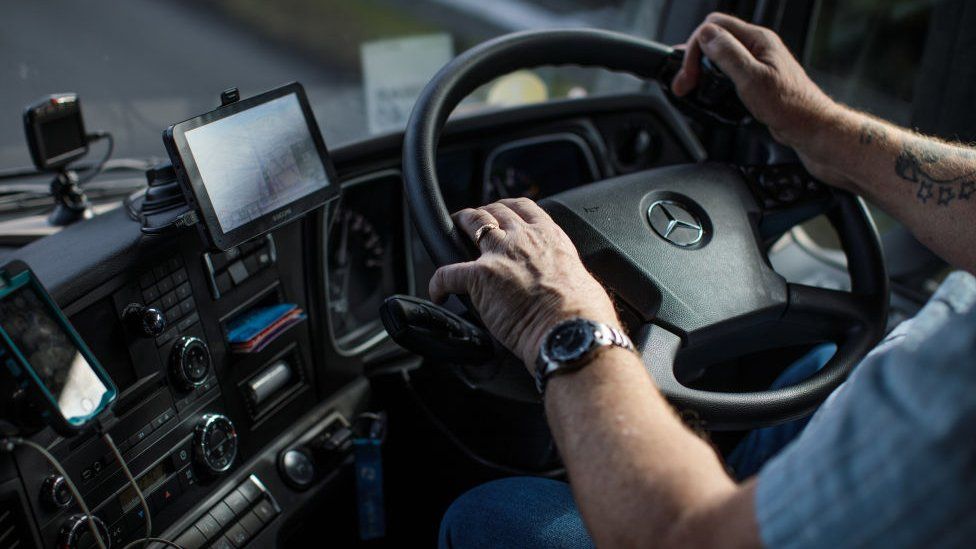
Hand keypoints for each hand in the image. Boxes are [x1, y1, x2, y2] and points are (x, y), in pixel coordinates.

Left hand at [429, 198, 618, 367]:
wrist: (571, 329)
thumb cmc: (583, 314)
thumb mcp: (581, 278)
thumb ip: (563, 273)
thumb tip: (561, 288)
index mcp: (550, 237)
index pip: (524, 208)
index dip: (507, 207)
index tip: (501, 211)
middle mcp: (523, 238)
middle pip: (494, 212)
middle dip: (480, 213)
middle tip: (471, 221)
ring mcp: (499, 254)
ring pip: (472, 224)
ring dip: (460, 225)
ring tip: (452, 231)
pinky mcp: (480, 276)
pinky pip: (448, 274)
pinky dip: (438, 283)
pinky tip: (438, 293)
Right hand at [671, 13, 840, 152]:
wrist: (807, 125)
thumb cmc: (788, 104)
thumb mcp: (752, 77)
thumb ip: (728, 53)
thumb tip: (706, 35)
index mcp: (758, 39)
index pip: (714, 25)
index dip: (696, 46)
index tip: (690, 72)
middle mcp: (756, 46)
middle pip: (714, 39)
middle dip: (693, 59)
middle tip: (685, 83)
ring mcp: (755, 61)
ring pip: (718, 55)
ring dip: (700, 69)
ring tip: (690, 88)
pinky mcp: (754, 77)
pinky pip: (726, 70)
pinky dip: (711, 79)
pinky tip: (708, 92)